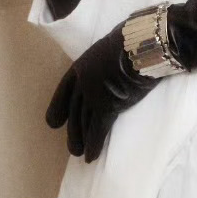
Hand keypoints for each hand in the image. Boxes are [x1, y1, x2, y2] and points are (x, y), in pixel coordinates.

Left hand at [45, 22, 158, 161]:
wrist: (143, 43)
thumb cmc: (134, 40)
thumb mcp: (113, 47)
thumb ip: (108, 60)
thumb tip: (119, 61)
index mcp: (82, 65)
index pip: (64, 90)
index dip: (57, 108)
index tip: (53, 123)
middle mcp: (83, 81)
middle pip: (73, 110)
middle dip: (72, 131)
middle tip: (72, 147)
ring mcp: (93, 95)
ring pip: (83, 122)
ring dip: (81, 140)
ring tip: (80, 154)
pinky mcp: (107, 106)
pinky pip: (97, 130)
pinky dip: (93, 145)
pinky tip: (90, 157)